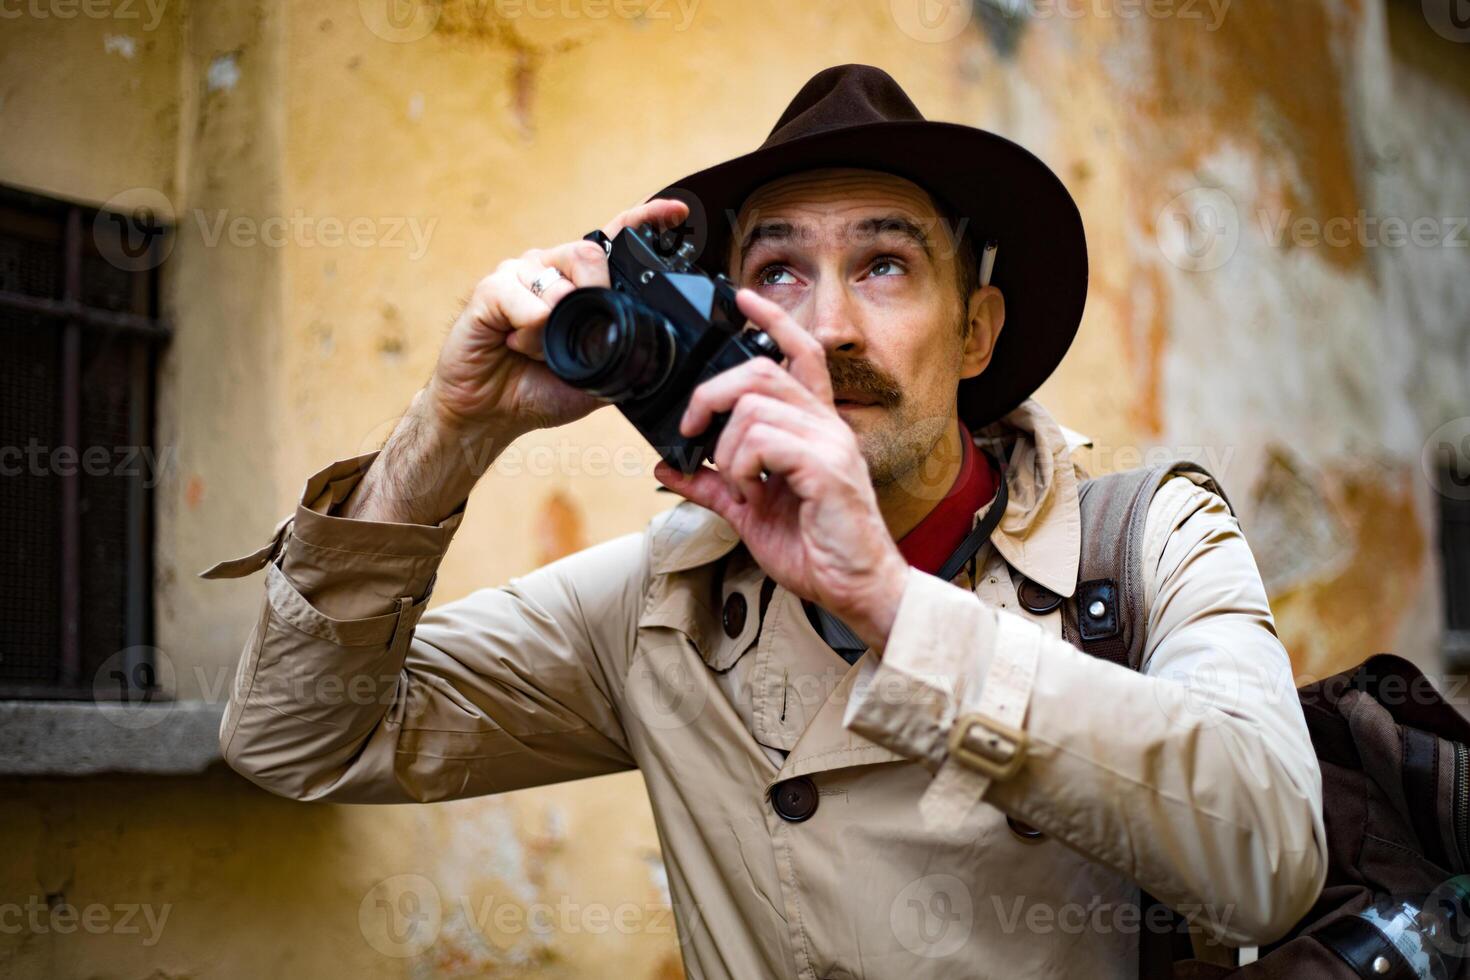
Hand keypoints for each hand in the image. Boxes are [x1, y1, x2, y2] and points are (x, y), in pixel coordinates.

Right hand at [340, 198, 687, 524]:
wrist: (490, 412)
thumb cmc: (538, 388)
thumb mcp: (595, 376)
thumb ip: (620, 355)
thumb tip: (649, 344)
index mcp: (575, 282)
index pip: (614, 237)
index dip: (647, 219)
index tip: (679, 213)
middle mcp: (547, 268)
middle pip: (590, 254)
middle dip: (598, 294)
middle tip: (583, 330)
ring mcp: (517, 275)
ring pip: (558, 282)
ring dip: (557, 326)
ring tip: (538, 349)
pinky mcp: (489, 290)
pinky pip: (525, 301)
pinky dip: (530, 331)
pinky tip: (516, 343)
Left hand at [654, 290, 909, 648]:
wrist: (856, 588)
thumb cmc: (817, 549)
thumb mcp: (750, 512)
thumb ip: (711, 484)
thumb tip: (666, 467)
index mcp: (814, 427)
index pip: (799, 353)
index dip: (772, 321)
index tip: (742, 299)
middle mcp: (826, 425)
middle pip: (760, 371)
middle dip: (711, 393)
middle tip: (691, 430)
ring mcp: (829, 443)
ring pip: (754, 407)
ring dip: (726, 448)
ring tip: (737, 482)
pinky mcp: (826, 468)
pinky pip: (764, 441)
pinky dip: (741, 467)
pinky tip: (751, 491)